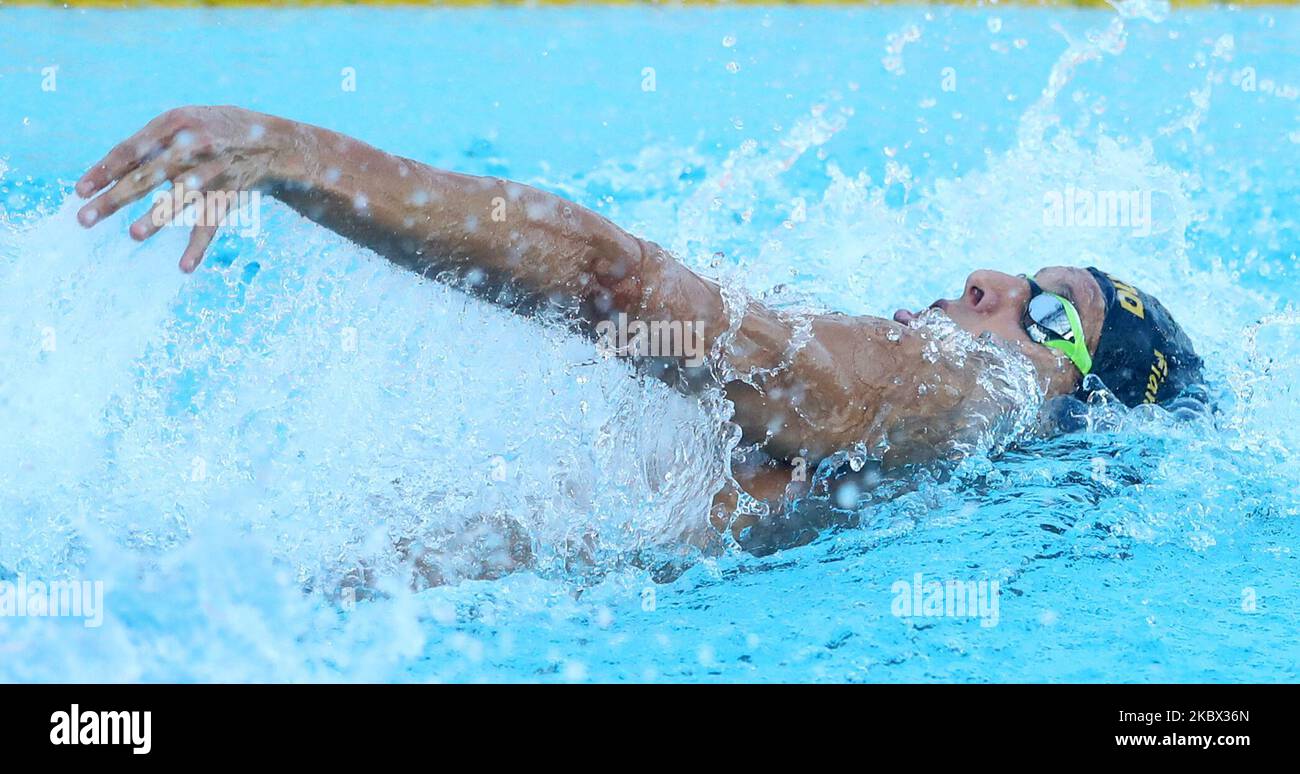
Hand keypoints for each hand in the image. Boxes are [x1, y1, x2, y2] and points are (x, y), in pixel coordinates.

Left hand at [76, 105, 292, 271]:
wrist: (271, 141)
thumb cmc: (215, 130)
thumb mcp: (185, 122)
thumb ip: (152, 142)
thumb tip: (108, 172)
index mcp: (174, 124)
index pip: (130, 150)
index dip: (104, 171)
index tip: (79, 192)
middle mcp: (193, 146)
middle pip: (147, 175)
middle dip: (115, 198)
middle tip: (86, 219)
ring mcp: (213, 170)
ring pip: (181, 197)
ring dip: (157, 217)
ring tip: (134, 235)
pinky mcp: (231, 193)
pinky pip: (213, 222)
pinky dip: (199, 245)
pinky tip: (184, 266)